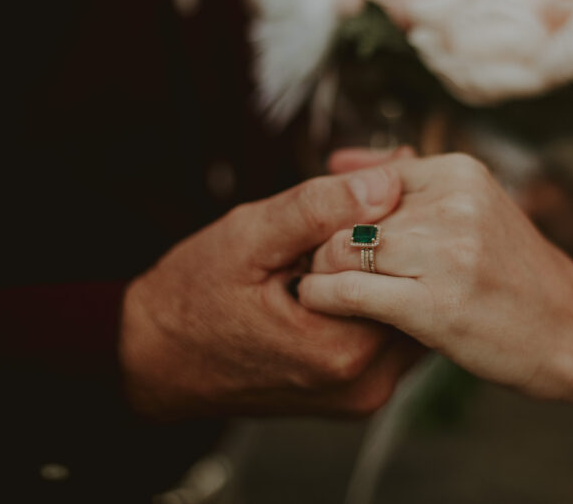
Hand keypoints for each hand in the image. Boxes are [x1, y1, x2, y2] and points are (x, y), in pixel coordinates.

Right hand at [120, 164, 421, 418]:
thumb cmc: (191, 298)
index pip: (413, 270)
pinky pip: (388, 334)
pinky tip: (349, 265)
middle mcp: (365, 382)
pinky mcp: (355, 393)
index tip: (389, 178)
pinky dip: (378, 295)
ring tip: (359, 228)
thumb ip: (318, 209)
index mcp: (344, 348)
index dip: (406, 216)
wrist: (154, 360)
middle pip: (419, 293)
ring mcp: (363, 394)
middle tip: (380, 192)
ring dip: (392, 267)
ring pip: (409, 312)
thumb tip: (386, 182)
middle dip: (402, 240)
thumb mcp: (249, 236)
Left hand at [300, 154, 572, 398]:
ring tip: (316, 283)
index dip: (337, 210)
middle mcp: (455, 204)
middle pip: (348, 213)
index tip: (322, 235)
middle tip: (311, 263)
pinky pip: (349, 290)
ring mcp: (448, 254)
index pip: (367, 179)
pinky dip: (323, 296)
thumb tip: (336, 160)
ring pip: (341, 248)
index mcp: (460, 173)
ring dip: (319, 269)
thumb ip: (404, 184)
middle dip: (323, 241)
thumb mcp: (471, 208)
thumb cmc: (514, 275)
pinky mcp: (436, 305)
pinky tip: (320, 302)